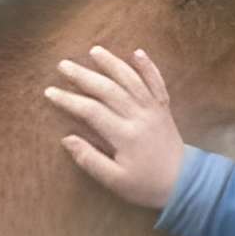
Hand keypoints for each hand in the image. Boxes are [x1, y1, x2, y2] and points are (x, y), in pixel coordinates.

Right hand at [44, 45, 185, 212]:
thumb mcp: (114, 180)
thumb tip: (67, 138)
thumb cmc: (146, 185)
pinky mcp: (163, 108)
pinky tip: (137, 53)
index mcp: (125, 135)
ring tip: (94, 50)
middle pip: (108, 90)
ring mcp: (154, 110)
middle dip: (84, 76)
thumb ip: (89, 159)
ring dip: (112, 64)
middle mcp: (140, 116)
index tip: (50, 92)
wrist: (185, 182)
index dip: (68, 100)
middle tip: (63, 65)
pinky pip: (157, 83)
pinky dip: (148, 67)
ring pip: (131, 80)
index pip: (91, 111)